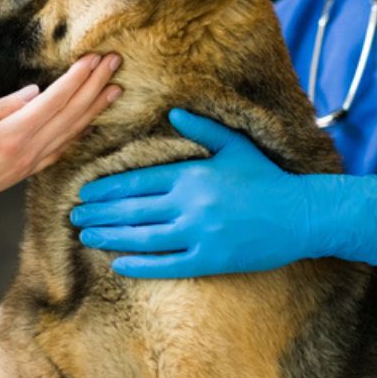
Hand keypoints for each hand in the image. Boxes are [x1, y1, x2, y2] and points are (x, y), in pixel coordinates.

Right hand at [0, 54, 121, 229]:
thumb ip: (0, 107)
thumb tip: (34, 92)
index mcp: (12, 135)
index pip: (54, 101)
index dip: (76, 78)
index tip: (93, 58)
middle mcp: (28, 150)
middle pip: (71, 114)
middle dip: (95, 86)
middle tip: (115, 63)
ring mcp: (30, 163)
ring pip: (72, 132)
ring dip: (95, 108)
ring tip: (114, 89)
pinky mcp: (27, 171)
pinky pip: (62, 149)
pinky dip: (80, 132)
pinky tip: (89, 123)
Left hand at [69, 108, 376, 277]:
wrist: (303, 214)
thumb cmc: (268, 178)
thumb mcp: (235, 146)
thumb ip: (202, 129)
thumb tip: (173, 111)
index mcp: (193, 175)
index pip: (138, 181)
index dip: (107, 188)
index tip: (84, 192)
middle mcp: (191, 204)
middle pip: (133, 209)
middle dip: (99, 213)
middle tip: (73, 216)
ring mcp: (200, 234)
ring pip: (143, 237)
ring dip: (110, 237)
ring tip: (85, 236)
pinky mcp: (211, 260)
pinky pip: (167, 265)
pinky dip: (140, 265)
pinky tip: (117, 264)